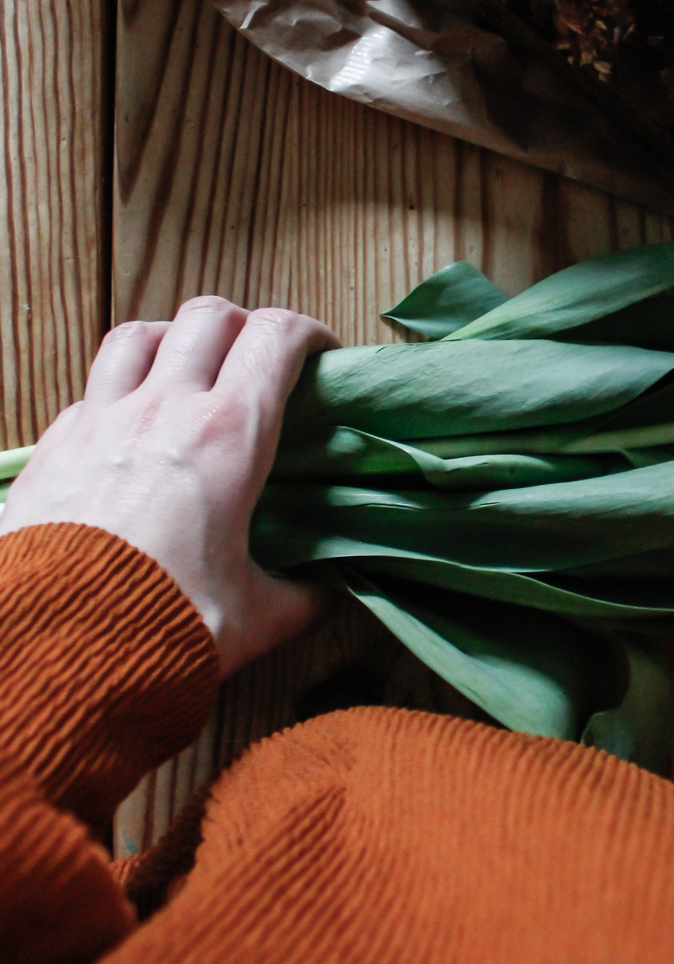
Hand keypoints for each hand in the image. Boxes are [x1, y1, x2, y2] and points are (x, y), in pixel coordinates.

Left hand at [0, 298, 337, 678]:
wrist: (53, 648)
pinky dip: (117, 393)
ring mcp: (100, 421)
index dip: (308, 333)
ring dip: (171, 339)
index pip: (275, 337)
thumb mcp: (258, 618)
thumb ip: (303, 595)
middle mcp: (164, 409)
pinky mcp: (52, 447)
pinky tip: (127, 430)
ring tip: (185, 370)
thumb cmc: (164, 625)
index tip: (320, 357)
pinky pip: (90, 391)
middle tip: (256, 362)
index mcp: (229, 436)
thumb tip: (330, 591)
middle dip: (242, 326)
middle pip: (207, 316)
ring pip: (138, 334)